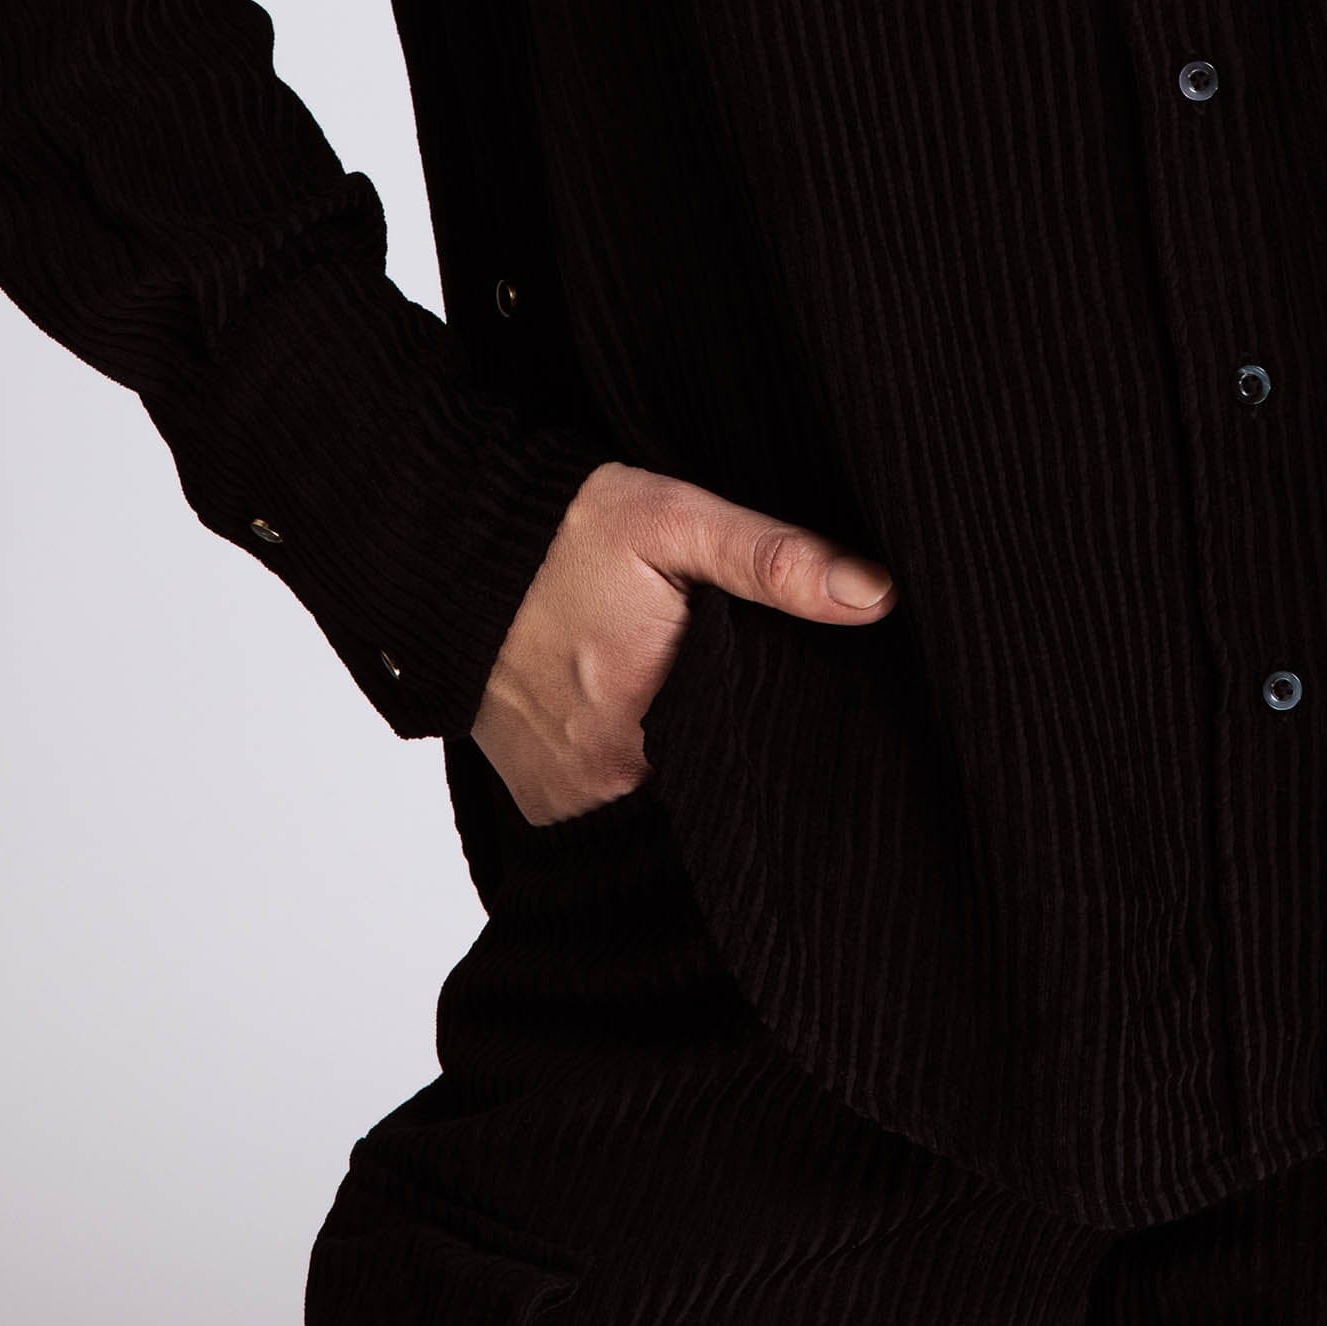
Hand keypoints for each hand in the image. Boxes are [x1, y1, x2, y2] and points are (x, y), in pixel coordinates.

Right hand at [469, 459, 895, 825]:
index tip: (790, 695)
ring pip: (661, 797)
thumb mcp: (676, 522)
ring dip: (682, 762)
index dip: (777, 730)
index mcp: (648, 721)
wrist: (450, 545)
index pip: (752, 759)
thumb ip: (774, 561)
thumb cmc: (567, 530)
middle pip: (708, 783)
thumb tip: (876, 596)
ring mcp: (566, 799)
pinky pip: (610, 803)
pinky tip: (639, 718)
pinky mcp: (539, 801)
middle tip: (738, 688)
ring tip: (692, 702)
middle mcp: (604, 779)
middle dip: (733, 747)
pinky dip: (632, 770)